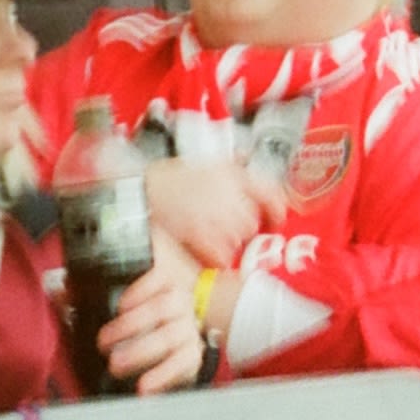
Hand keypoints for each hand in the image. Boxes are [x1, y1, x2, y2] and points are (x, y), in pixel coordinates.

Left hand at [98, 264, 206, 395]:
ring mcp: (188, 329)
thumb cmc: (137, 317)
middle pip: (165, 306)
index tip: (120, 305)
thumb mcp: (113, 302)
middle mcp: (180, 304)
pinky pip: (185, 363)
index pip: (160, 276)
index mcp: (162, 285)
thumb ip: (87, 296)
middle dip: (131, 325)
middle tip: (103, 344)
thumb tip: (60, 291)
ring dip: (143, 352)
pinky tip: (145, 387)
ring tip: (115, 367)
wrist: (168, 338)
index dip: (142, 288)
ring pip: (173, 336)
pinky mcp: (192, 355)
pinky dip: (164, 376)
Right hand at [146, 158, 280, 265]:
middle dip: (245, 226)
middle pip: (253, 220)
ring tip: (216, 234)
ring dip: (232, 240)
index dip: (277, 208)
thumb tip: (248, 162)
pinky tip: (211, 251)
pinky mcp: (200, 235)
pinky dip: (219, 257)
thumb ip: (234, 166)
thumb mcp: (209, 162)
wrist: (142, 190)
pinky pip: (222, 255)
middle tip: (231, 225)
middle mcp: (229, 195)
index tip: (277, 217)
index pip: (270, 192)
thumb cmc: (171, 177)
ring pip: (240, 238)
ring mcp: (215, 216)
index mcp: (234, 174)